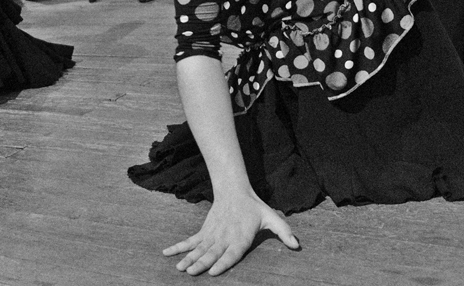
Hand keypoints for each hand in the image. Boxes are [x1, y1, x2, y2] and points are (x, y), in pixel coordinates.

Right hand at [163, 190, 298, 275]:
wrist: (234, 190)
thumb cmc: (254, 208)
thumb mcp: (272, 218)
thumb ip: (283, 231)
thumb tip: (296, 245)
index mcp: (240, 238)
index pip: (231, 253)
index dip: (222, 262)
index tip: (212, 271)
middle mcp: (224, 238)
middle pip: (211, 253)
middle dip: (200, 264)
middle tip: (190, 273)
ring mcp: (212, 235)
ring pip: (198, 249)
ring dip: (187, 258)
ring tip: (179, 268)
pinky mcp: (204, 232)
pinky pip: (190, 241)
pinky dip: (178, 247)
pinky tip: (167, 253)